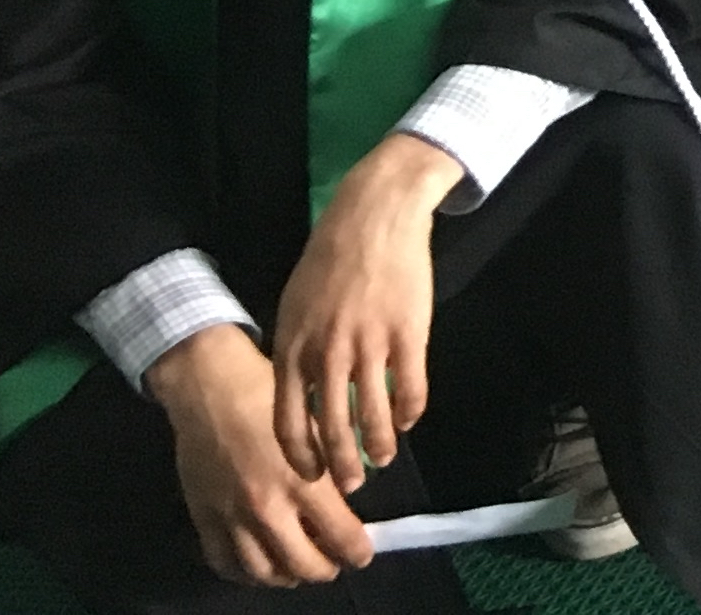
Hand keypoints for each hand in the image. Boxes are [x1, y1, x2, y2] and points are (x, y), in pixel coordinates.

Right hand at [153, 325, 376, 586]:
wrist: (209, 389)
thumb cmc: (269, 396)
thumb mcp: (314, 425)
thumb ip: (332, 463)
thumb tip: (349, 493)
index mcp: (303, 481)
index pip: (340, 535)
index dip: (357, 551)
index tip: (363, 554)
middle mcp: (268, 507)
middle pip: (303, 564)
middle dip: (324, 569)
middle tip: (333, 564)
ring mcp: (232, 518)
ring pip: (263, 571)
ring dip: (286, 576)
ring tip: (298, 570)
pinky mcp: (204, 519)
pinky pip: (225, 563)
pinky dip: (245, 574)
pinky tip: (259, 567)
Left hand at [266, 131, 457, 491]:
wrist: (374, 216)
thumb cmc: (329, 260)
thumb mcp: (294, 308)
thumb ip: (295, 355)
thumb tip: (301, 400)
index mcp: (293, 349)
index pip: (289, 422)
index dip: (302, 458)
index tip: (313, 476)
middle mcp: (327, 354)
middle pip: (332, 428)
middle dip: (343, 464)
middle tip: (353, 482)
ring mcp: (369, 344)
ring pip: (374, 414)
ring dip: (380, 444)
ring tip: (385, 456)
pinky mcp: (408, 333)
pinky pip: (410, 388)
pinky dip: (411, 412)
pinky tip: (410, 419)